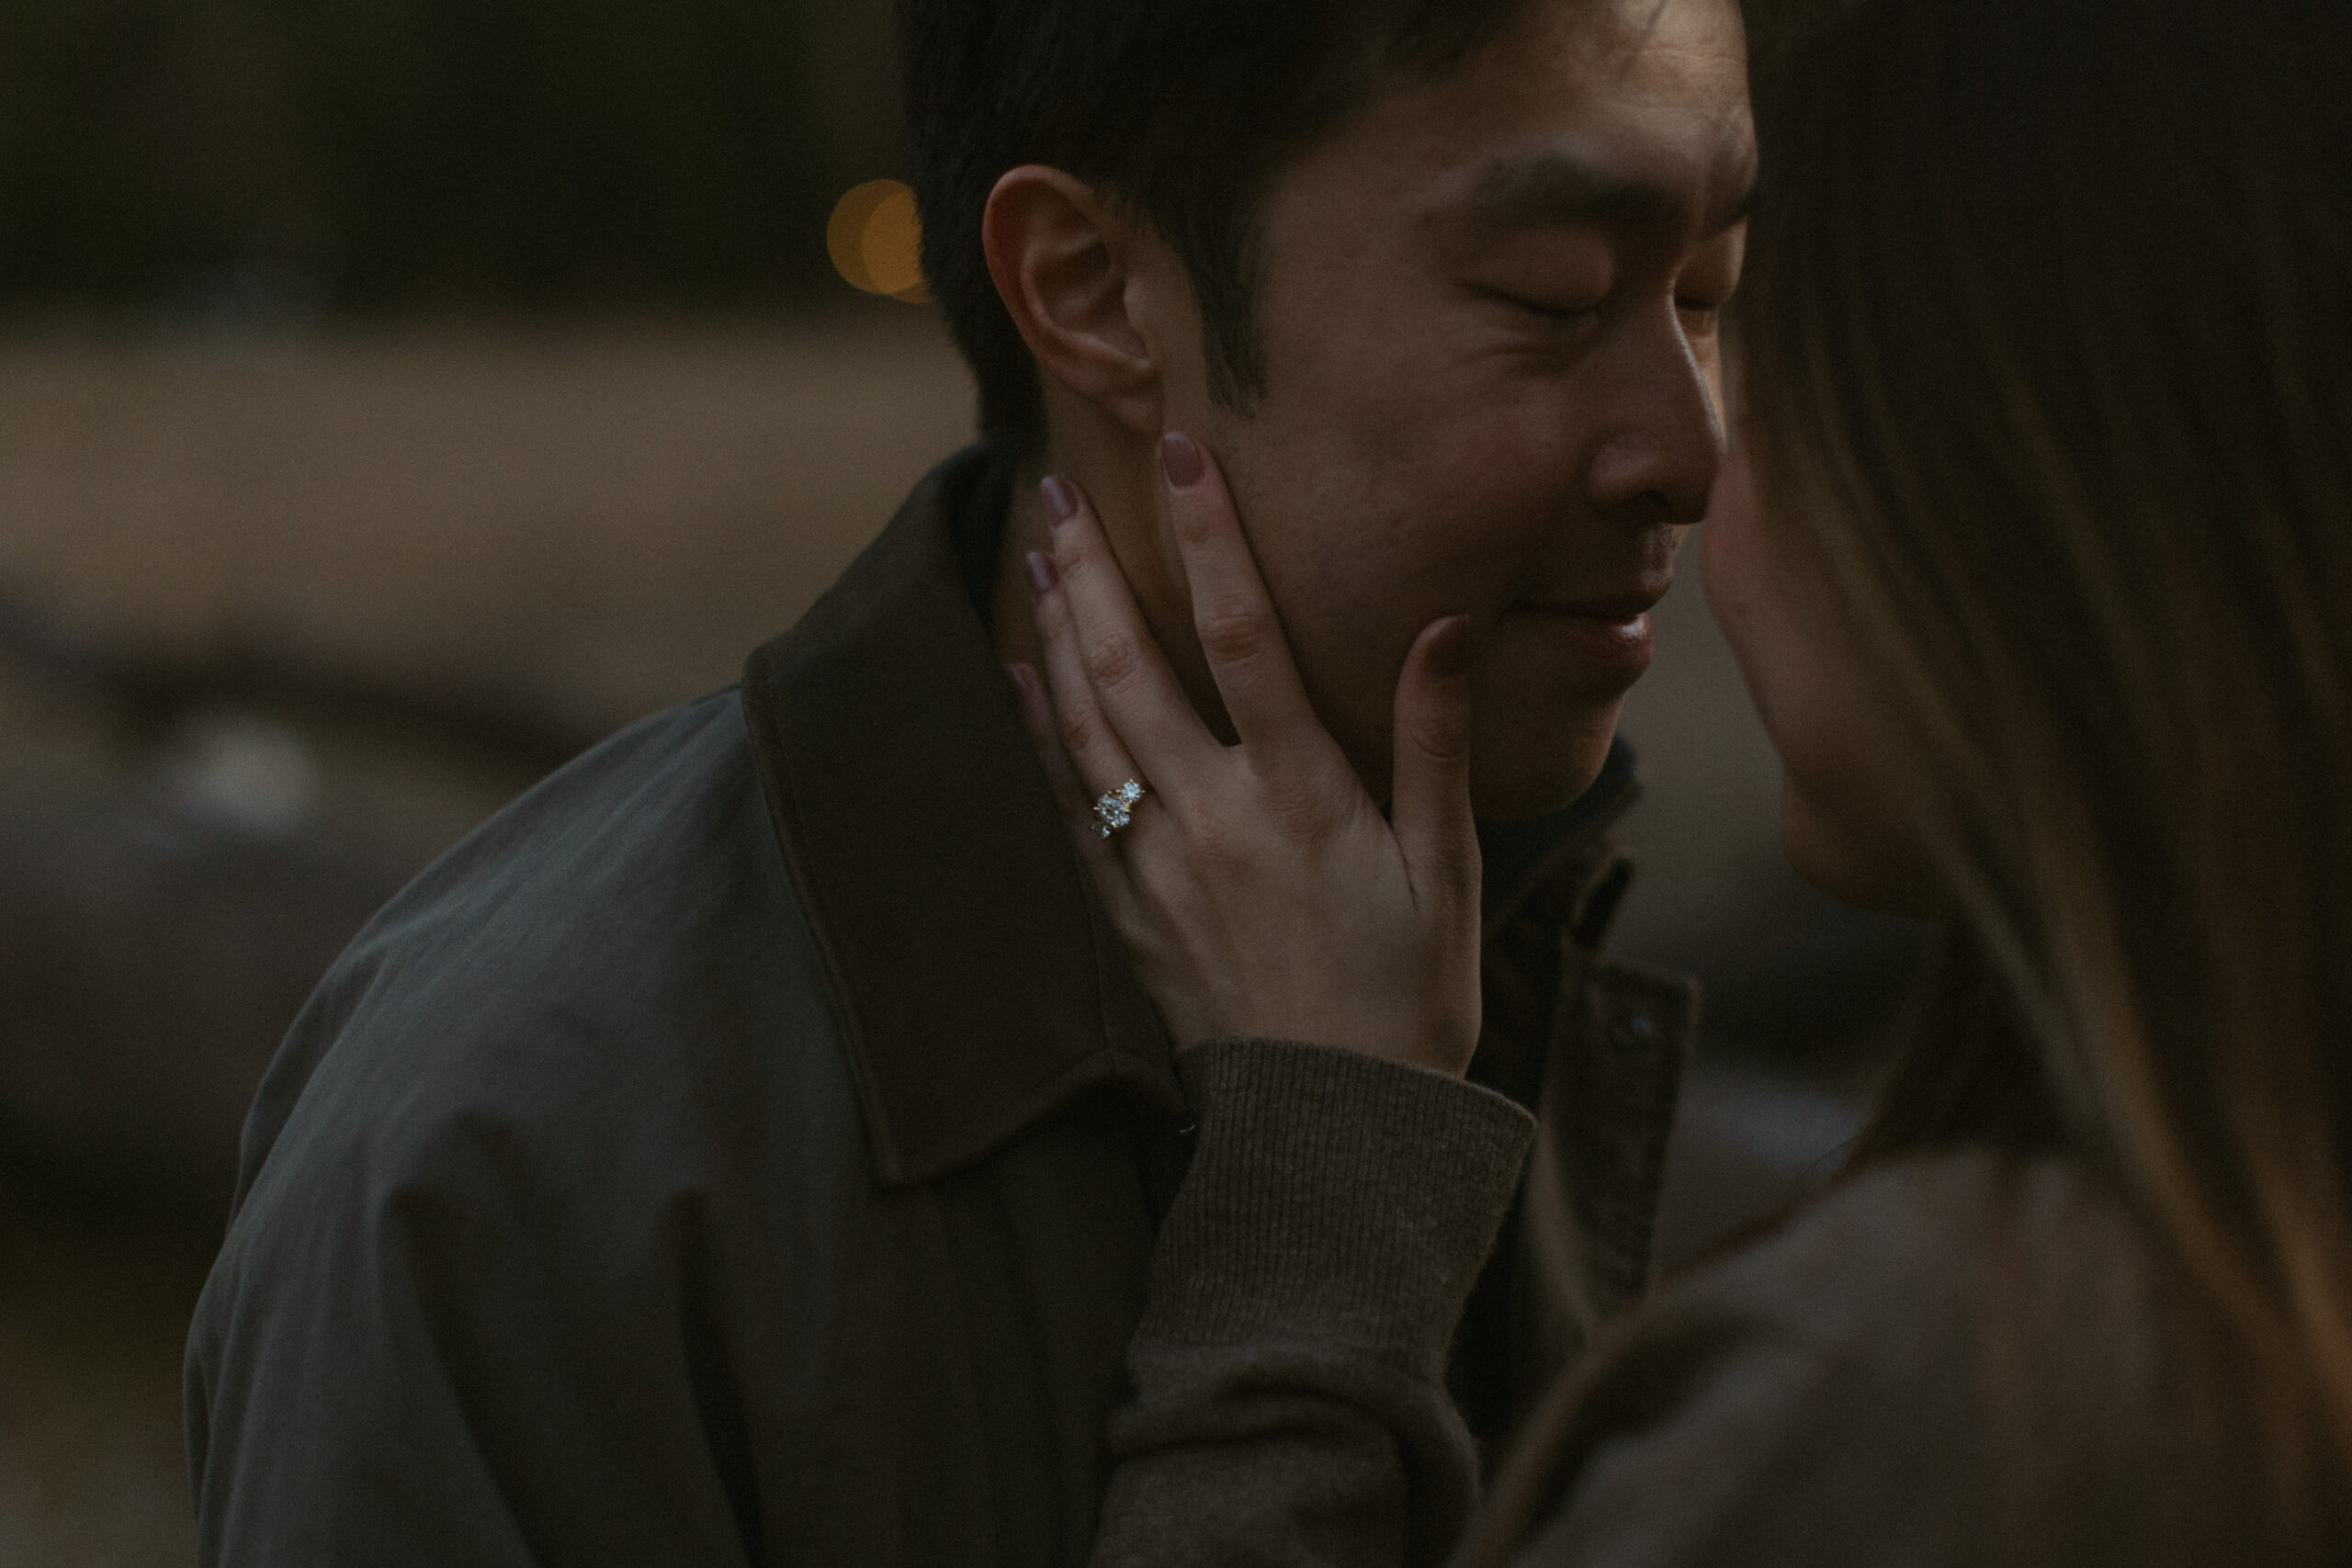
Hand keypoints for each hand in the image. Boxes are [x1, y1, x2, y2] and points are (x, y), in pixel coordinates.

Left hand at [1009, 433, 1481, 1076]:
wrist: (1333, 1131)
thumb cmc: (1409, 998)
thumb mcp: (1446, 871)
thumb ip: (1435, 744)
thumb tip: (1441, 626)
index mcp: (1302, 800)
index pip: (1245, 637)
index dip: (1211, 538)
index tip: (1181, 455)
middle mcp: (1214, 821)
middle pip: (1135, 668)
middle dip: (1094, 571)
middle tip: (1058, 491)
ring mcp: (1158, 869)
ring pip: (1087, 726)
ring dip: (1057, 632)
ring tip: (1034, 554)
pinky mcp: (1127, 915)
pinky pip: (1069, 806)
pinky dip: (1041, 734)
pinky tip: (1023, 676)